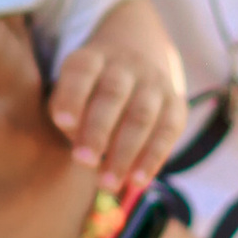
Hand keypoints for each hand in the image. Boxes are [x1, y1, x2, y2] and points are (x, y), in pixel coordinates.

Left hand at [46, 0, 188, 187]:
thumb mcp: (72, 88)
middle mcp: (125, 66)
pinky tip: (137, 182)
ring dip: (125, 153)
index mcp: (93, 58)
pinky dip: (153, 158)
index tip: (61, 121)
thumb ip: (67, 114)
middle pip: (113, 94)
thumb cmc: (91, 87)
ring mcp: (154, 83)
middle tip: (83, 161)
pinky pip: (168, 131)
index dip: (72, 95)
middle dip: (98, 130)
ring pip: (141, 116)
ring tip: (108, 184)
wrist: (139, 53)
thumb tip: (79, 148)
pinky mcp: (176, 103)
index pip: (82, 71)